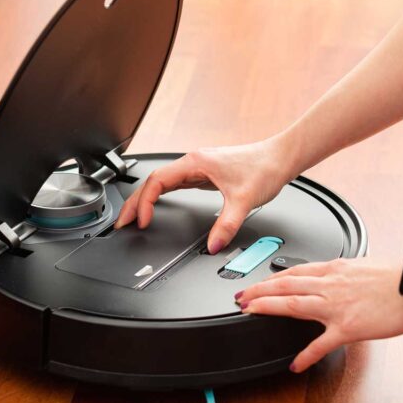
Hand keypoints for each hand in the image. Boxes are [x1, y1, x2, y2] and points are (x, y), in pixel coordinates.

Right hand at [115, 136, 298, 253]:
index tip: (142, 222)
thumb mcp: (244, 200)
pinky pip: (174, 185)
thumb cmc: (264, 168)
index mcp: (196, 163)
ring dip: (146, 199)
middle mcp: (193, 162)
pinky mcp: (205, 174)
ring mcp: (198, 168)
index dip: (145, 203)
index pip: (157, 181)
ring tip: (134, 217)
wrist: (279, 158)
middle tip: (122, 223)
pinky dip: (161, 197)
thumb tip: (212, 245)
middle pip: (153, 181)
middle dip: (135, 202)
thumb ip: (227, 225)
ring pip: (162, 183)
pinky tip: (156, 206)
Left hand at [237, 258, 402, 372]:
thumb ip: (349, 273)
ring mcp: (336, 306)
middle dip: (258, 289)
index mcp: (336, 268)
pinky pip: (320, 344)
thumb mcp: (367, 266)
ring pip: (292, 304)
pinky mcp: (348, 328)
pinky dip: (305, 355)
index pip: (295, 270)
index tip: (260, 281)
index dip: (273, 276)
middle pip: (284, 284)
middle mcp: (331, 284)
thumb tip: (342, 277)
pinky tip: (295, 365)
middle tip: (240, 296)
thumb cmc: (401, 276)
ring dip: (266, 307)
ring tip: (249, 312)